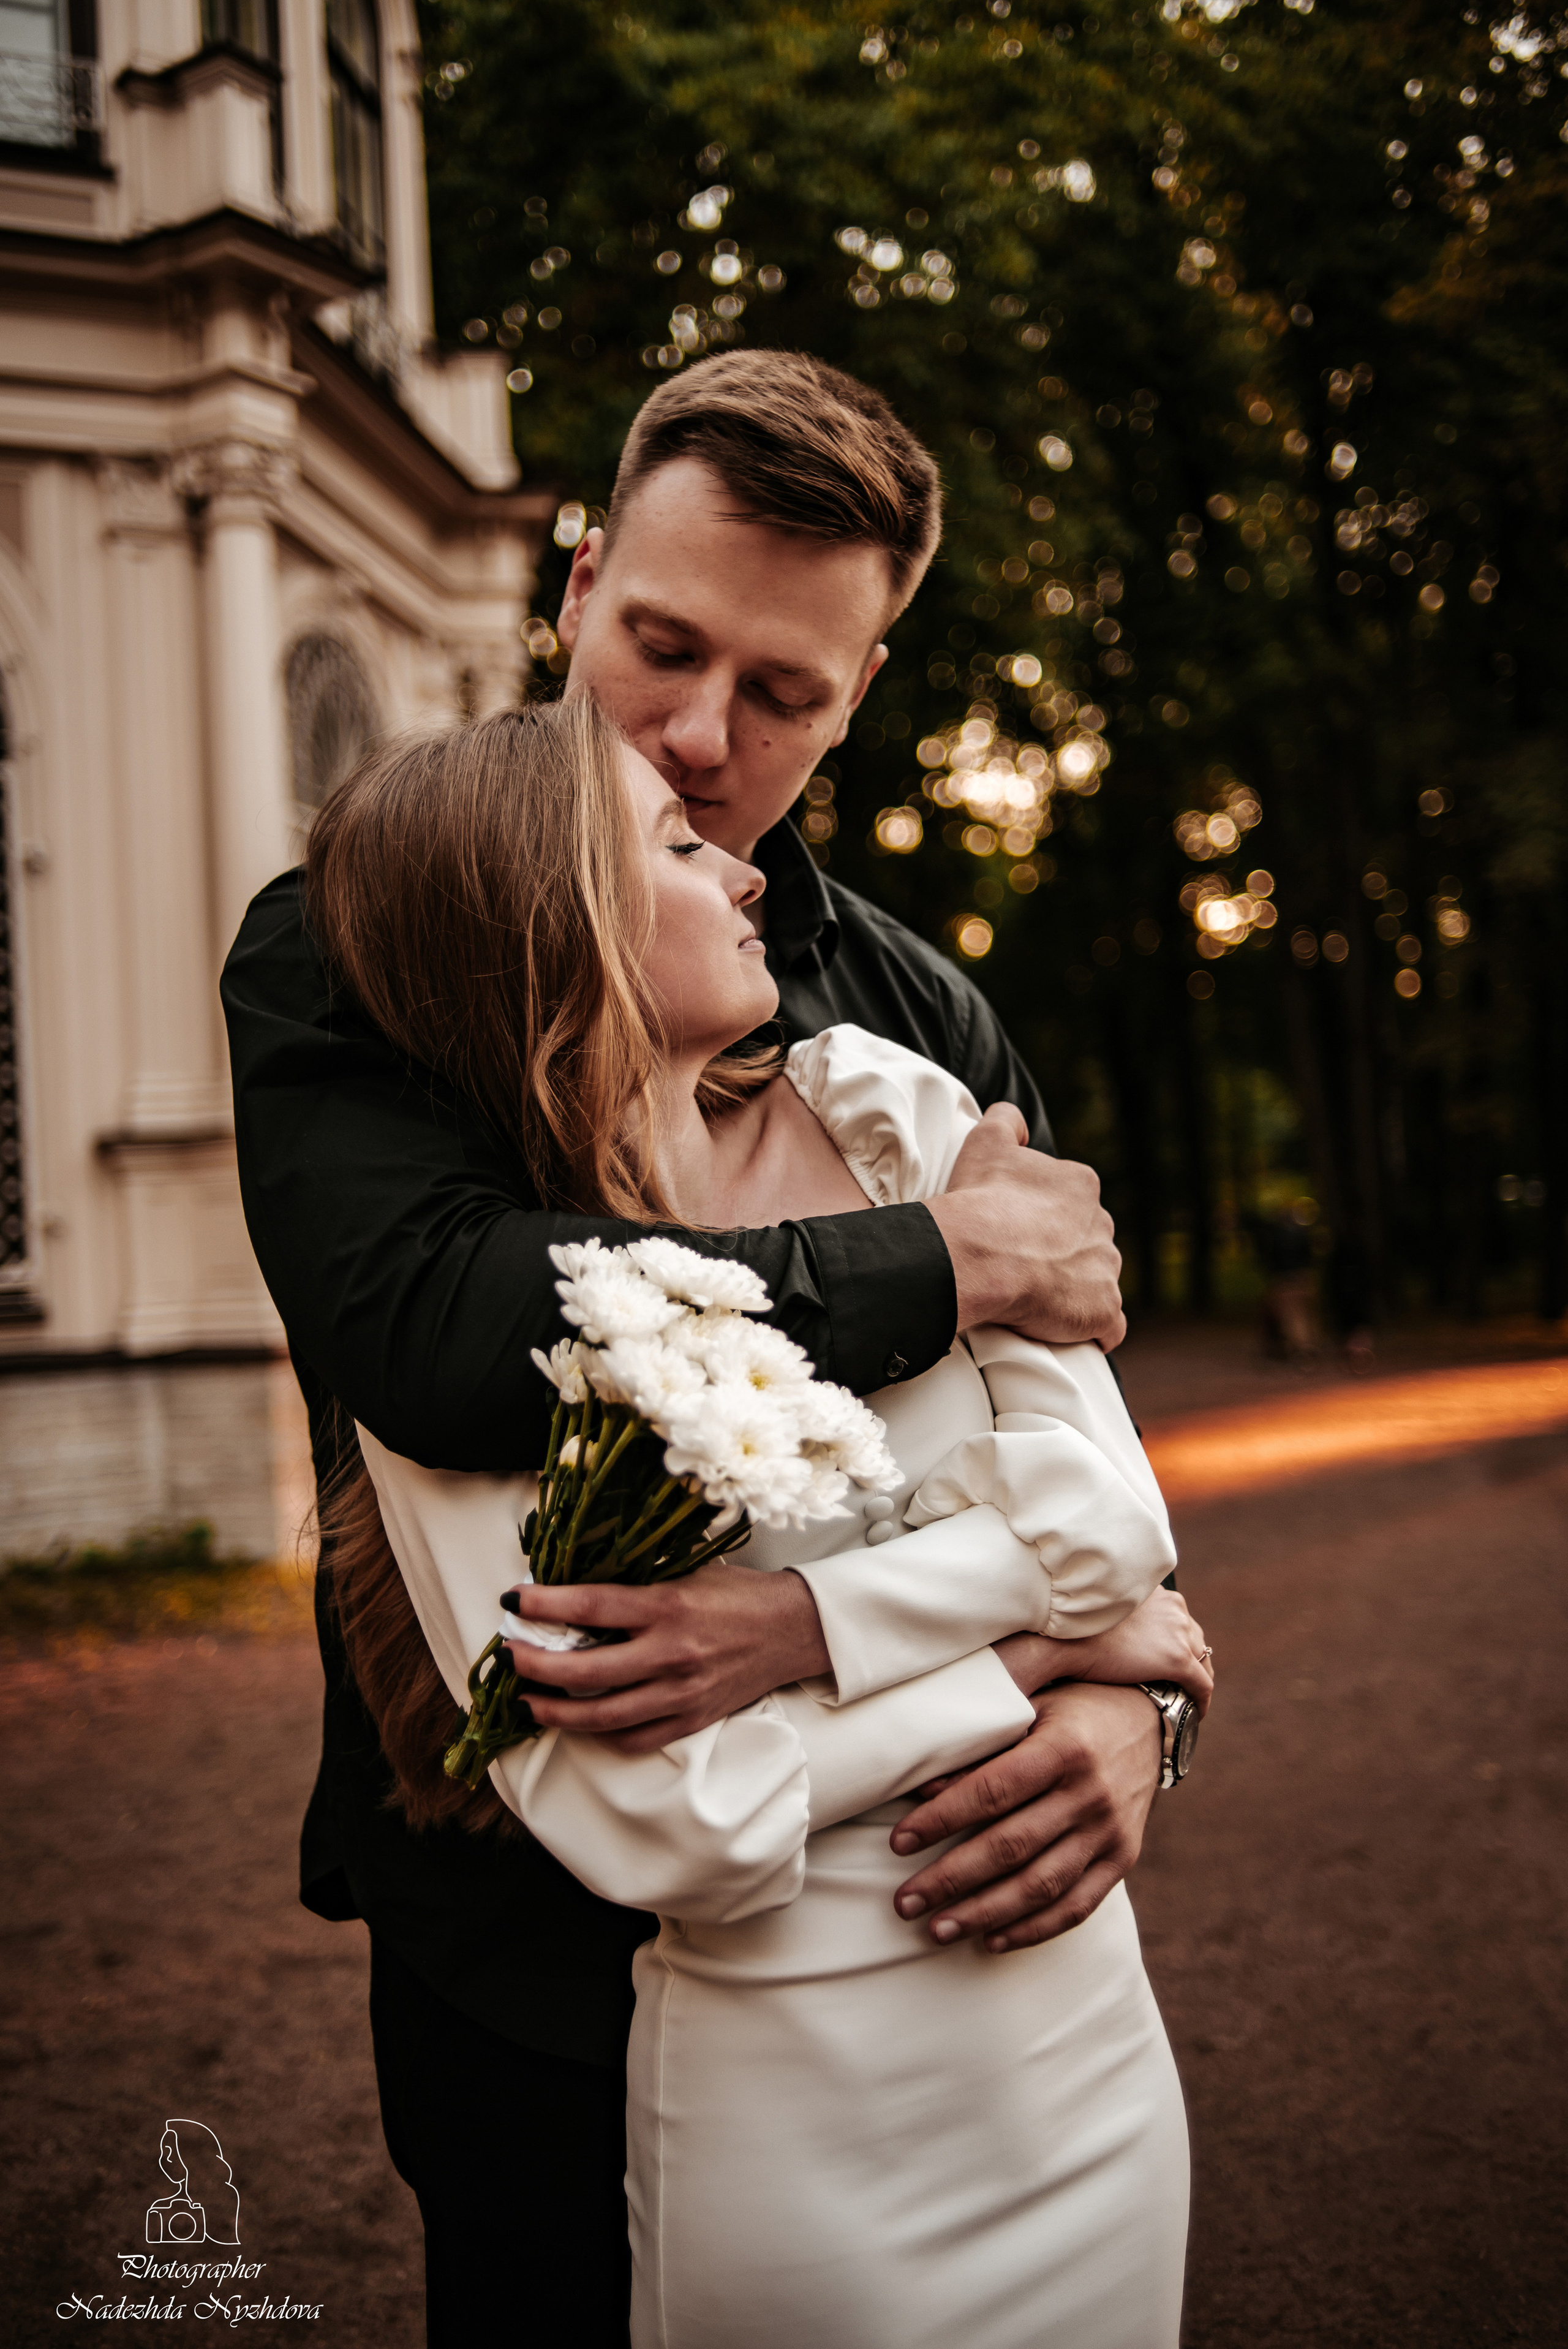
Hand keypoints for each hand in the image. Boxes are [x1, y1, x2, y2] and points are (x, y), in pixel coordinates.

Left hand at [501, 1563, 829, 1753]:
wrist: (794, 1630)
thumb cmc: (738, 1595)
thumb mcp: (688, 1574)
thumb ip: (637, 1586)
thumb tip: (576, 1591)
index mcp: (668, 1606)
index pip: (591, 1607)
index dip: (545, 1605)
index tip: (513, 1600)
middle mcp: (671, 1653)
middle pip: (586, 1669)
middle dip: (535, 1664)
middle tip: (509, 1655)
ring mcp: (681, 1693)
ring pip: (603, 1715)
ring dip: (557, 1710)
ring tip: (530, 1700)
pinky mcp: (692, 1719)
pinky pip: (635, 1738)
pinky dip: (602, 1733)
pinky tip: (584, 1721)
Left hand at [888, 1682, 1160, 1954]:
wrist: (1150, 1720)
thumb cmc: (1072, 1705)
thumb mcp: (1031, 1702)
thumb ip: (983, 1740)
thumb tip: (924, 1788)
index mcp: (1063, 1748)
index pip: (992, 1791)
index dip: (942, 1820)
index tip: (899, 1842)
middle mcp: (1090, 1794)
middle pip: (1011, 1847)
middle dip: (951, 1879)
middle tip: (904, 1902)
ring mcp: (1110, 1832)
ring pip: (1041, 1886)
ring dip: (984, 1913)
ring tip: (937, 1930)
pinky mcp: (1123, 1859)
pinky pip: (1077, 1906)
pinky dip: (1032, 1929)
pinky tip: (991, 1941)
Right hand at [926, 1105, 1124, 1349]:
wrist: (978, 1254)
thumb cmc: (978, 1200)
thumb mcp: (985, 1142)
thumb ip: (1005, 1121)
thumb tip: (1014, 1119)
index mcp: (1081, 1185)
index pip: (1073, 1205)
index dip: (1046, 1222)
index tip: (1020, 1235)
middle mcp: (1103, 1225)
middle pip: (1089, 1244)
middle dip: (1065, 1257)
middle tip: (1024, 1269)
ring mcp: (1106, 1270)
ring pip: (1098, 1283)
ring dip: (1076, 1293)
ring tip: (1038, 1304)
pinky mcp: (1103, 1310)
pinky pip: (1109, 1326)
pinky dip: (1094, 1331)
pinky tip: (1070, 1333)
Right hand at [993, 1588, 1213, 1715]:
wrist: (1063, 1635)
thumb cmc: (1069, 1624)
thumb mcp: (1098, 1608)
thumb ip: (1112, 1615)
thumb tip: (1105, 1632)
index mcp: (1154, 1592)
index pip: (1178, 1618)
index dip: (1176, 1641)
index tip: (1168, 1657)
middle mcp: (1173, 1607)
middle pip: (1194, 1637)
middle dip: (1191, 1659)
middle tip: (1180, 1683)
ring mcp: (1177, 1632)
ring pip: (1202, 1660)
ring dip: (1196, 1679)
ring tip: (1185, 1699)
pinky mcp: (1176, 1659)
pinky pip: (1202, 1685)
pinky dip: (1201, 1701)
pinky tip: (1195, 1714)